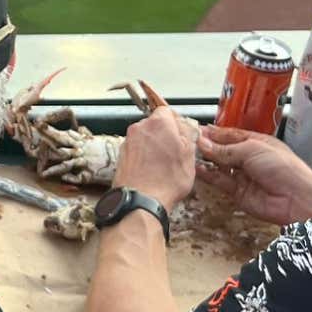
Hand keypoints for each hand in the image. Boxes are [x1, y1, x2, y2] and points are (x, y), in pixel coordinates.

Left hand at [112, 95, 199, 210]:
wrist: (141, 201)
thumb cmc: (166, 180)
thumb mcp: (190, 156)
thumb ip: (188, 135)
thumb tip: (186, 127)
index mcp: (159, 122)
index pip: (168, 111)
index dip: (177, 123)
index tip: (182, 135)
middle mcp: (140, 128)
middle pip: (155, 124)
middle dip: (165, 135)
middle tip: (175, 153)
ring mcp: (128, 142)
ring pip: (145, 138)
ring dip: (153, 147)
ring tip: (163, 166)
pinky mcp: (121, 156)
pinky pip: (136, 151)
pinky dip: (143, 158)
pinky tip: (151, 172)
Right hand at [198, 126, 311, 224]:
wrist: (295, 198)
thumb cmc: (283, 168)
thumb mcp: (252, 150)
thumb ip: (226, 149)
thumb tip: (205, 144)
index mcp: (256, 142)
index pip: (230, 135)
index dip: (214, 133)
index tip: (197, 129)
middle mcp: (248, 158)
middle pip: (223, 150)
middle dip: (207, 145)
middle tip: (189, 141)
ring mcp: (243, 176)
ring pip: (219, 166)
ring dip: (206, 160)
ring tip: (190, 153)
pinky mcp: (238, 192)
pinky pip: (220, 182)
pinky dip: (208, 176)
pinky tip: (197, 169)